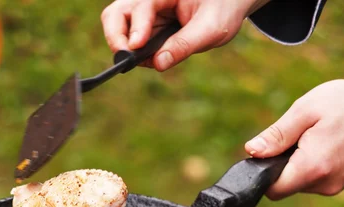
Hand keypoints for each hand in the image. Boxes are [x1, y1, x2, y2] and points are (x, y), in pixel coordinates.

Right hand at [101, 0, 269, 70]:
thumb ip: (184, 46)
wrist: (227, 4)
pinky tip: (154, 57)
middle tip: (127, 59)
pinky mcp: (144, 25)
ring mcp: (143, 12)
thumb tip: (158, 63)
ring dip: (123, 46)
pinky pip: (128, 38)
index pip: (141, 7)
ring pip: (116, 25)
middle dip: (117, 38)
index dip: (137, 28)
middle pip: (116, 14)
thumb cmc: (222, 9)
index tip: (135, 48)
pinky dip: (135, 52)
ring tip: (144, 61)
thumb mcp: (211, 29)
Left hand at [245, 77, 343, 199]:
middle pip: (285, 186)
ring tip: (314, 136)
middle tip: (295, 136)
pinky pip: (315, 178)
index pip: (272, 190)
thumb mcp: (305, 111)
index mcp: (312, 168)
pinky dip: (311, 163)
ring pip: (299, 182)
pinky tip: (324, 142)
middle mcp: (324, 184)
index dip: (262, 172)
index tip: (267, 152)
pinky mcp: (342, 181)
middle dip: (281, 164)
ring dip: (297, 163)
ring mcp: (335, 185)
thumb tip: (252, 151)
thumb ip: (277, 135)